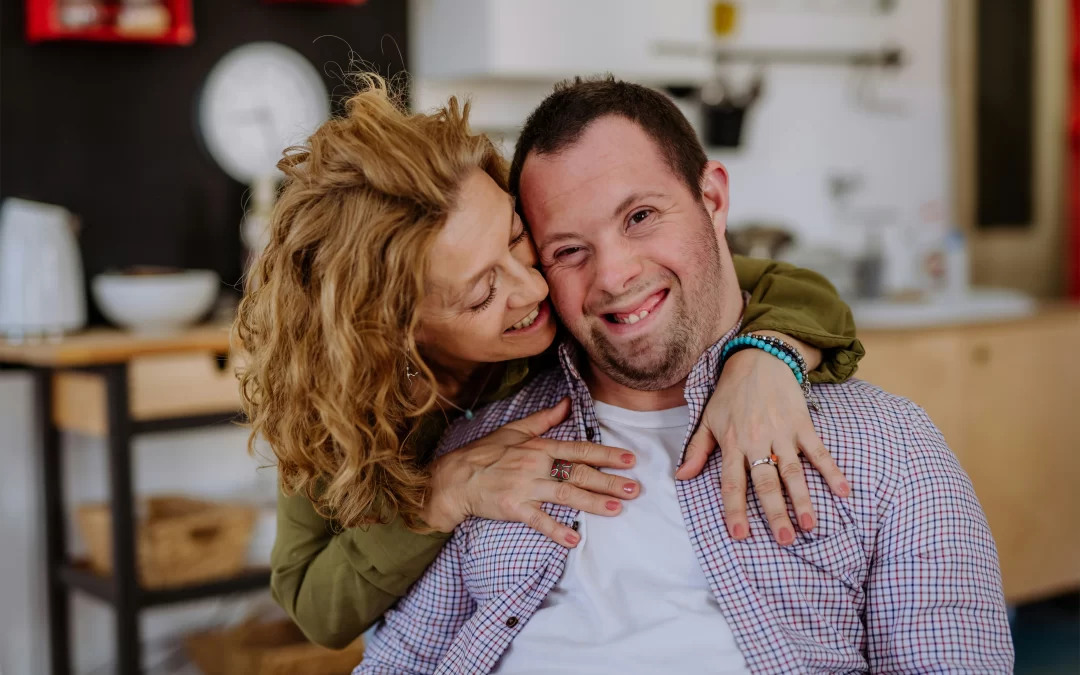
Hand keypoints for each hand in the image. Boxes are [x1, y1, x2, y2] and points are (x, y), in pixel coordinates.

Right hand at [423, 398, 638, 546]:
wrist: (454, 478)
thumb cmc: (484, 454)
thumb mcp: (515, 430)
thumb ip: (545, 419)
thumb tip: (567, 403)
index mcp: (539, 446)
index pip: (579, 449)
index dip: (606, 454)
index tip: (629, 459)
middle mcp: (536, 464)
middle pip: (579, 473)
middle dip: (609, 481)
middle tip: (634, 489)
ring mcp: (525, 487)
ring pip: (566, 495)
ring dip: (593, 503)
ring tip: (617, 509)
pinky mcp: (513, 507)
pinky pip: (539, 520)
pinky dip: (557, 530)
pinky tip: (575, 538)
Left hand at [675, 337, 849, 545]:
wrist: (758, 359)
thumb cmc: (730, 393)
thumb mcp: (707, 419)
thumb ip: (697, 450)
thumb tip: (681, 477)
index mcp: (733, 443)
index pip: (732, 483)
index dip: (735, 510)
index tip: (740, 535)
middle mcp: (757, 441)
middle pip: (767, 483)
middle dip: (775, 513)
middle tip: (784, 540)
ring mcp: (782, 433)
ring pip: (793, 472)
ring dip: (803, 500)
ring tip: (809, 526)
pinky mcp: (802, 424)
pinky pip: (818, 451)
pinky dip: (832, 471)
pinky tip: (843, 492)